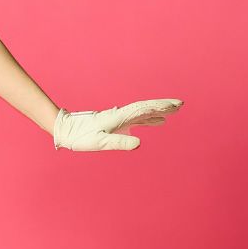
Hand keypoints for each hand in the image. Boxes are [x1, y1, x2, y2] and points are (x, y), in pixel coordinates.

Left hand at [53, 98, 182, 150]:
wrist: (67, 130)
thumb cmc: (81, 137)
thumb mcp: (100, 143)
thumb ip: (119, 142)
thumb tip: (138, 144)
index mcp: (119, 117)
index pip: (144, 109)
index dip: (160, 107)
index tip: (175, 105)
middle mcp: (121, 115)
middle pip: (146, 107)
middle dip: (163, 105)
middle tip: (180, 104)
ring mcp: (120, 118)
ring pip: (143, 112)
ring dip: (158, 111)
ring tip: (173, 111)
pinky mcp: (117, 123)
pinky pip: (137, 119)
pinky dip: (149, 119)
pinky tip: (157, 122)